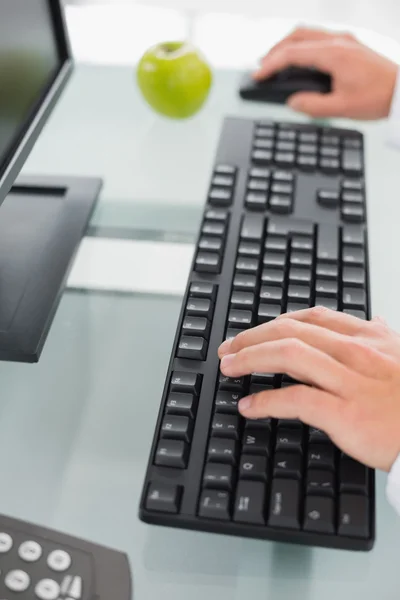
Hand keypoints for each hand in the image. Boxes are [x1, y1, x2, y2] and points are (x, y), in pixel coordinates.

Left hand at [218, 307, 399, 471]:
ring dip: (250, 359)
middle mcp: (356, 353)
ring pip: (288, 355)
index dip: (275, 322)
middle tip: (228, 348)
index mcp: (368, 338)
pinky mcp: (346, 413)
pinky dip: (265, 402)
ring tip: (229, 367)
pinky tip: (249, 406)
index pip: (311, 318)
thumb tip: (376, 320)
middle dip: (252, 337)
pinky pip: (295, 400)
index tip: (254, 332)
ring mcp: (351, 381)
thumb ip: (384, 336)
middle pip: (291, 331)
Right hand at [253, 27, 397, 119]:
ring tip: (276, 63)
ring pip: (307, 33)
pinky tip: (299, 61)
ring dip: (288, 45)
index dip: (270, 65)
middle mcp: (338, 41)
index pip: (292, 53)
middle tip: (262, 68)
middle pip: (296, 36)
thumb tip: (292, 102)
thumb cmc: (378, 96)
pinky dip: (302, 46)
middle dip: (275, 51)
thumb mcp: (341, 108)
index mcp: (333, 53)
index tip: (257, 76)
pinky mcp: (349, 45)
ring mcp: (345, 40)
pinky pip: (318, 38)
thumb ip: (312, 106)